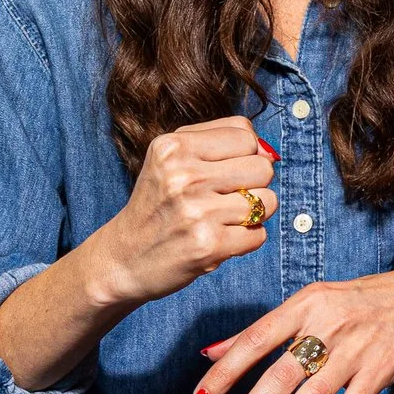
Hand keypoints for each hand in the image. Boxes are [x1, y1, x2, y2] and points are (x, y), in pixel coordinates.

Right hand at [82, 117, 276, 308]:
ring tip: (224, 218)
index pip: (245, 134)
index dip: (245, 154)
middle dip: (254, 184)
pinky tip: (220, 239)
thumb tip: (269, 151)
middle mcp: (184, 176)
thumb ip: (218, 142)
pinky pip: (259, 234)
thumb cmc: (157, 206)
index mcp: (173, 147)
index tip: (225, 171)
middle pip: (263, 166)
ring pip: (267, 201)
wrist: (124, 258)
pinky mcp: (209, 245)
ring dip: (254, 214)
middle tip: (226, 198)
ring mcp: (197, 212)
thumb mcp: (171, 160)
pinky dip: (246, 240)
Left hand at [188, 264, 393, 393]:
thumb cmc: (366, 300)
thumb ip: (264, 330)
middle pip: (278, 375)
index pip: (254, 341)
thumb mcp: (314, 302)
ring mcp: (357, 349)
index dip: (222, 375)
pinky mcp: (382, 371)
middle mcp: (329, 324)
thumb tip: (209, 353)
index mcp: (306, 302)